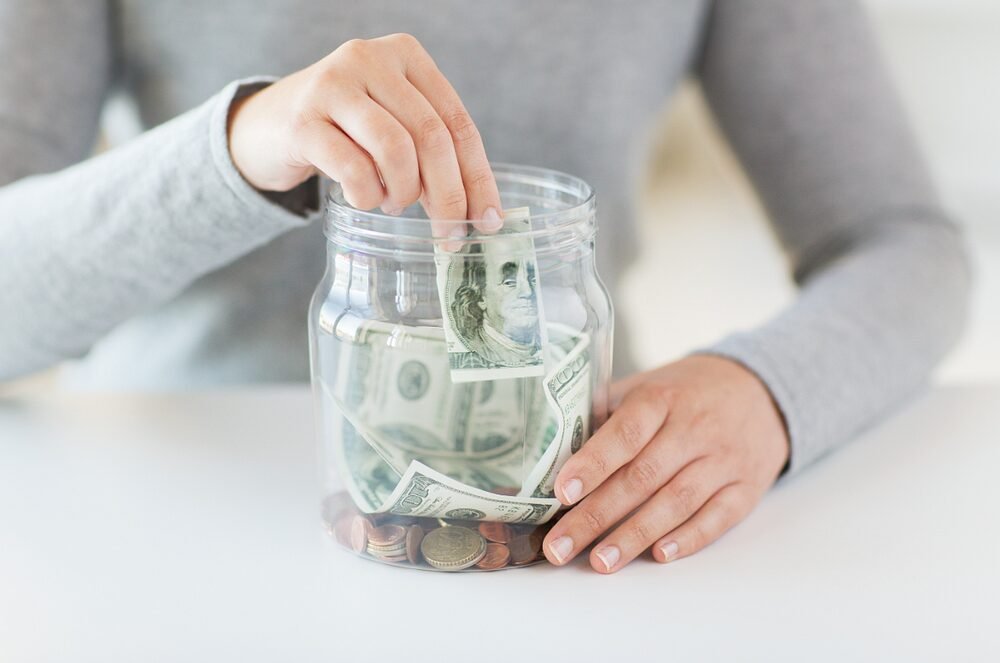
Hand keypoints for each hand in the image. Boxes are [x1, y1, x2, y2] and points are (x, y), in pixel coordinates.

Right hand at [227, 33, 501, 236]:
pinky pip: (353, 169)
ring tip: (396, 203)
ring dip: (404, 192)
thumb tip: (480, 211)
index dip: (478, 176)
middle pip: (432, 136)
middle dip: (448, 196)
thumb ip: (432, 152)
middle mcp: (370, 59)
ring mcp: (333, 85)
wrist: (267, 125)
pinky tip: (365, 199)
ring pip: (396, 149)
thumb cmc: (344, 131)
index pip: (458, 122)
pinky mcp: (302, 121)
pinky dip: (368, 196)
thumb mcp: (393, 124)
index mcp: (405, 55)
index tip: (489, 220)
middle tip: (449, 235)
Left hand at [542, 355, 789, 572]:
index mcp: (661, 399)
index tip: (563, 492)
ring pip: (676, 503)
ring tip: (601, 562)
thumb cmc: (687, 392)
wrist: (761, 391)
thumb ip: (605, 412)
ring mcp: (723, 460)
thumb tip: (554, 446)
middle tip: (560, 546)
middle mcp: (694, 429)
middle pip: (642, 477)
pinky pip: (718, 517)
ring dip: (635, 536)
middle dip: (596, 516)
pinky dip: (689, 538)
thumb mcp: (647, 385)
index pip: (626, 432)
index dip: (593, 463)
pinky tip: (658, 555)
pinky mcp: (746, 487)